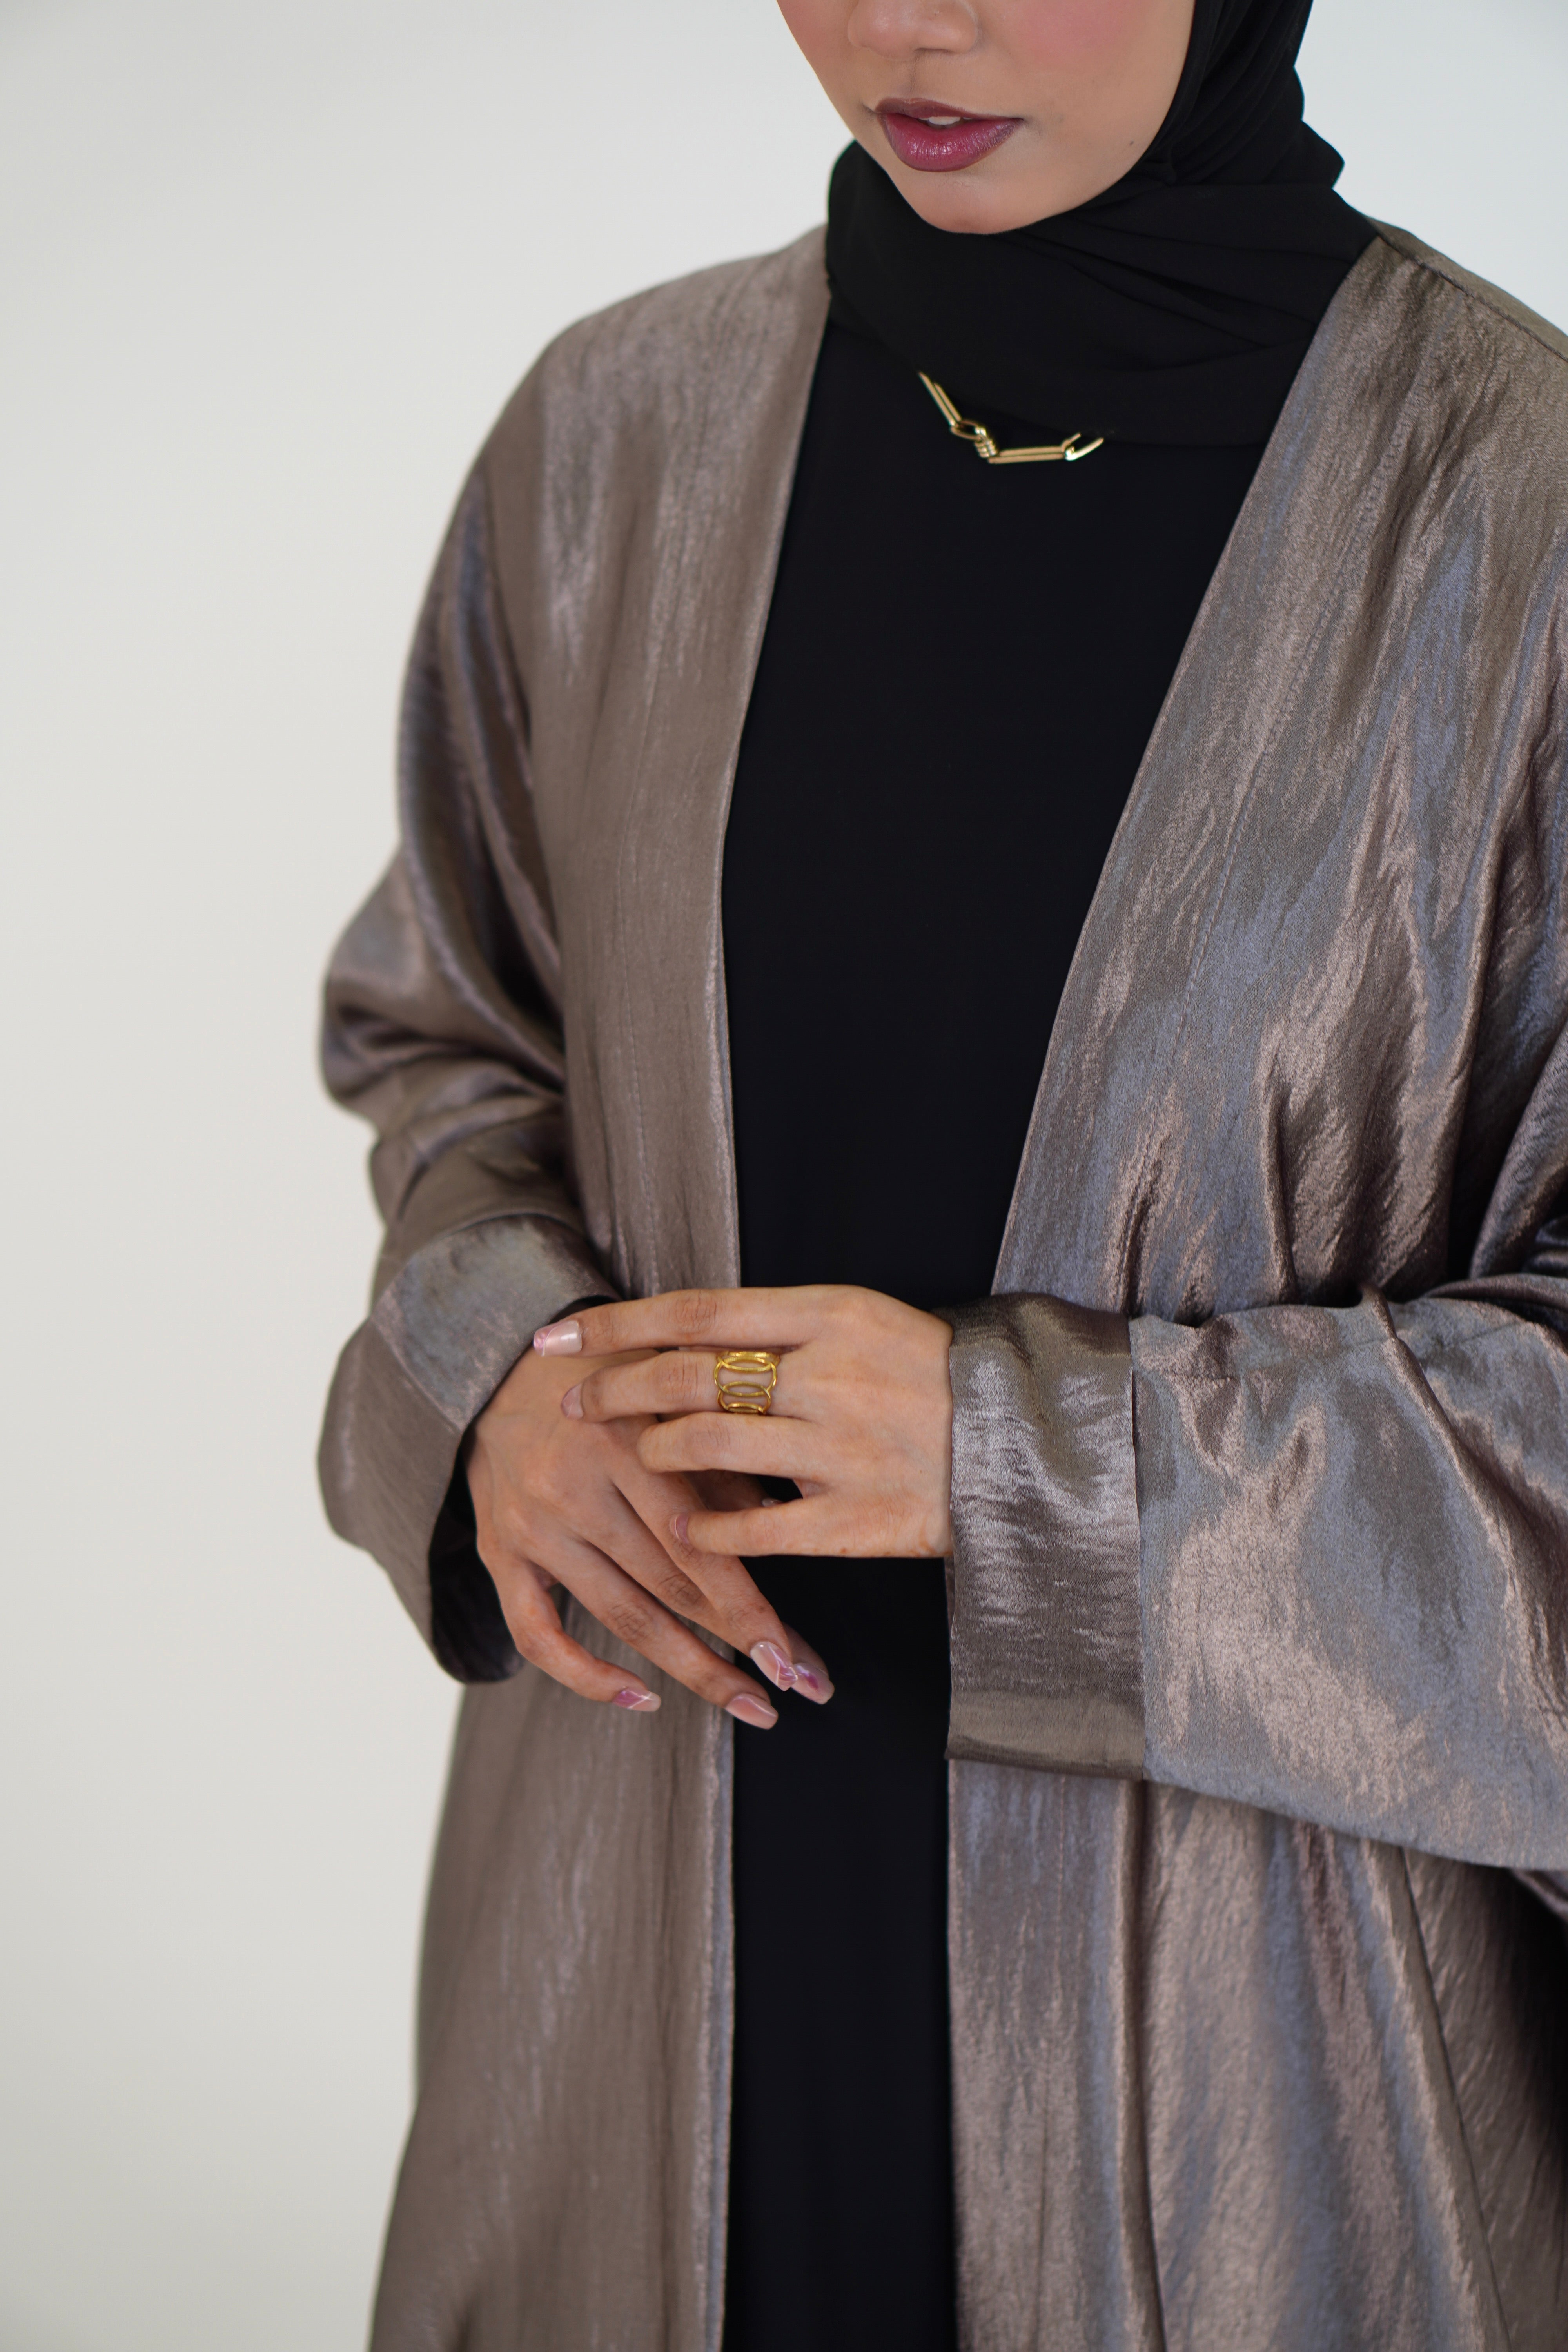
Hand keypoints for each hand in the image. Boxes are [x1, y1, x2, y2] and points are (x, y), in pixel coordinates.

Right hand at [464, 1343, 832, 1724]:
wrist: (494, 1371)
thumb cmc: (608, 1380)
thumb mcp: (669, 1395)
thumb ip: (721, 1457)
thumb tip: (788, 1519)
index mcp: (623, 1439)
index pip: (696, 1542)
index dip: (748, 1608)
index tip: (793, 1659)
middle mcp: (571, 1488)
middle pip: (669, 1587)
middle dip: (739, 1645)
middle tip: (799, 1686)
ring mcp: (531, 1528)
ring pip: (621, 1617)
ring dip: (691, 1671)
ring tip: (750, 1707)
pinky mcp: (498, 1555)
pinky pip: (536, 1636)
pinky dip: (586, 1677)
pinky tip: (642, 1699)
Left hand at [542, 1286, 953, 1559]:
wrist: (1024, 1441)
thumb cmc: (931, 1374)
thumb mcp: (865, 1320)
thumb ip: (783, 1326)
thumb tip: (688, 1331)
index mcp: (832, 1315)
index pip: (696, 1312)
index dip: (618, 1323)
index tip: (559, 1336)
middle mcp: (831, 1376)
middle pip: (689, 1378)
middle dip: (616, 1390)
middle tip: (573, 1403)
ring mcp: (843, 1449)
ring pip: (710, 1447)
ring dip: (657, 1452)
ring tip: (640, 1455)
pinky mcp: (858, 1518)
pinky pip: (756, 1528)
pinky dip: (709, 1530)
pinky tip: (687, 1529)